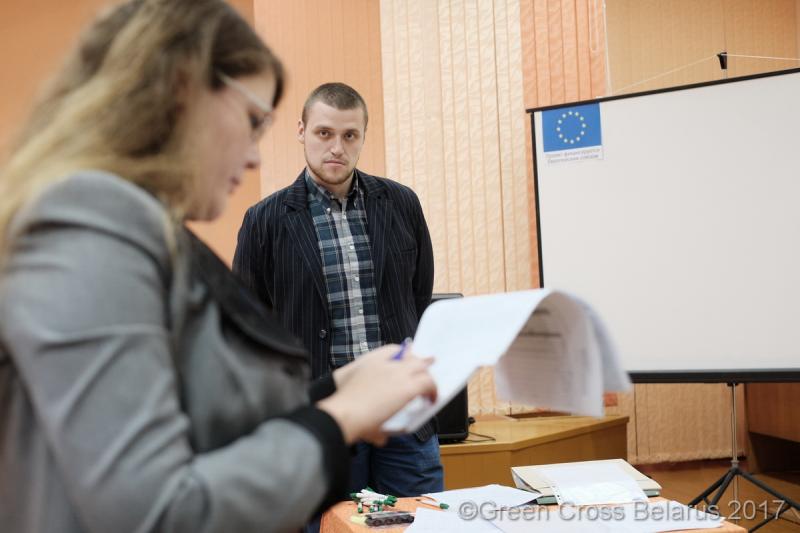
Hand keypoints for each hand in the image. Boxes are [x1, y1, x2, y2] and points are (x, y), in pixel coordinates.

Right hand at [318, 343, 435, 445]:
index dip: (404, 357)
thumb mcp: (354, 399)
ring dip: (427, 378)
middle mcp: (387, 363)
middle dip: (420, 364)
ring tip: (430, 390)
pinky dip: (432, 391)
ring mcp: (398, 373)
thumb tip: (381, 436)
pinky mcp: (408, 387)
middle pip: (411, 357)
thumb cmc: (344, 408)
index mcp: (371, 361)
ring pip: (422, 368)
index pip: (394, 350)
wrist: (343, 413)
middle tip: (424, 376)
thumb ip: (367, 407)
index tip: (409, 365)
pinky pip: (428, 383)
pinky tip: (431, 400)